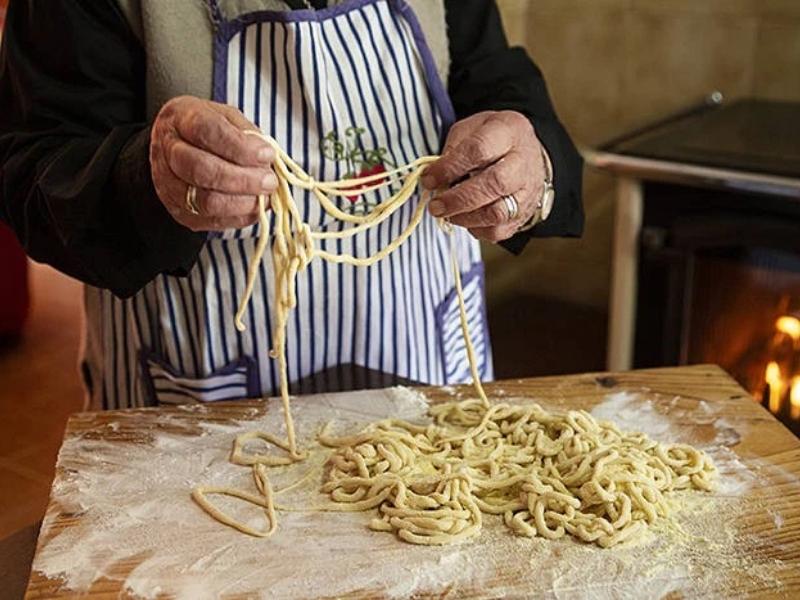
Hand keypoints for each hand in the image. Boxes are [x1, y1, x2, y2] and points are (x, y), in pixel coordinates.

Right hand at [150, 96, 276, 231]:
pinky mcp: (178, 211)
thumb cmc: (209, 128)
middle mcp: (167, 152)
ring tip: (265, 196)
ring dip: (243, 202)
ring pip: (206, 201)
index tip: (267, 154)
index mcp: (180, 119)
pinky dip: (239, 217)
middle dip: (243, 179)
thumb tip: (266, 158)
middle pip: (202, 170)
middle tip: (269, 181)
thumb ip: (247, 134)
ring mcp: (168, 184)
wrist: (178, 146)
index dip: (240, 147)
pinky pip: (211, 221)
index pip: (206, 132)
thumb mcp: (228, 117)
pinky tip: (255, 207)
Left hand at [421, 110, 544, 242]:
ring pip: (497, 213)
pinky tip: (465, 219)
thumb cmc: (494, 139)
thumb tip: (435, 174)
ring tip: (447, 214)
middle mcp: (523, 162)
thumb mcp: (472, 128)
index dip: (449, 167)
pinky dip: (476, 229)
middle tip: (435, 206)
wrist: (526, 153)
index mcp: (509, 132)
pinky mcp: (523, 214)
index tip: (429, 179)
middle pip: (494, 184)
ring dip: (465, 217)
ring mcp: (527, 191)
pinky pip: (499, 231)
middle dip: (458, 199)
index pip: (478, 150)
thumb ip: (454, 147)